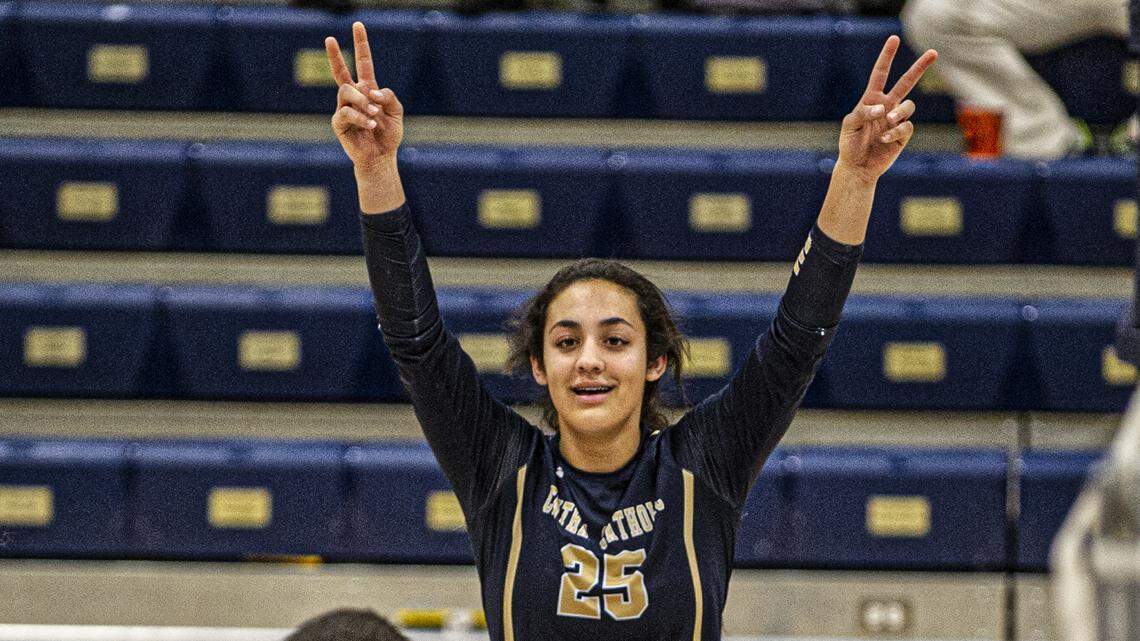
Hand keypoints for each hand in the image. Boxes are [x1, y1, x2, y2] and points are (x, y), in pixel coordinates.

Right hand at [325, 22, 403, 171]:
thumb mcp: (396, 111)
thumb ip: (388, 96)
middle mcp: (354, 96)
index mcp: (368, 89)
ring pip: (347, 91)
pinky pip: (346, 112)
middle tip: (329, 37)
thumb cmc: (388, 134)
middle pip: (341, 72)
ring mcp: (344, 108)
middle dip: (334, 55)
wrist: (381, 156)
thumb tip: (371, 91)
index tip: (358, 25)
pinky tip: (371, 124)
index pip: (363, 62)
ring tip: (374, 114)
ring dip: (362, 101)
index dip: (361, 44)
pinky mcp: (339, 123)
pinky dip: (361, 117)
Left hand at [837, 36, 936, 182]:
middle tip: (934, 53)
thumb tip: (882, 108)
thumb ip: (863, 112)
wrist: (857, 168)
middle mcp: (887, 107)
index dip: (887, 56)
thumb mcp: (850, 125)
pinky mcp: (903, 136)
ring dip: (899, 112)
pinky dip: (896, 132)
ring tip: (888, 121)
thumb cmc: (850, 145)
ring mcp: (896, 121)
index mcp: (872, 100)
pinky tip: (884, 140)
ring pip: (908, 107)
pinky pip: (907, 127)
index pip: (880, 74)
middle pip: (906, 83)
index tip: (894, 39)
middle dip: (919, 68)